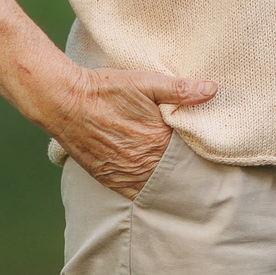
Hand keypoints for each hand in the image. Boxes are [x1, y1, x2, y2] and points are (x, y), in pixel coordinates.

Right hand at [47, 67, 215, 198]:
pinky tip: (153, 183)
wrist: (64, 101)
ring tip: (180, 177)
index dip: (199, 150)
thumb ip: (180, 90)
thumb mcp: (146, 82)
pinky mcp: (106, 177)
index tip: (209, 147)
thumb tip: (211, 90)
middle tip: (200, 168)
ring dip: (166, 181)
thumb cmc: (106, 89)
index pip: (189, 153)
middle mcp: (141, 162)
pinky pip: (133, 192)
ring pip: (155, 186)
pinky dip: (145, 189)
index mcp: (157, 140)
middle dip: (185, 168)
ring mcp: (122, 173)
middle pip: (173, 173)